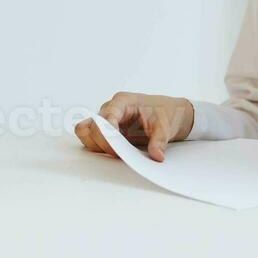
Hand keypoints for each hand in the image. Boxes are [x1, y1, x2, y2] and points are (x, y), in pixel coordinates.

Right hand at [74, 92, 194, 161]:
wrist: (171, 113)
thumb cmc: (166, 112)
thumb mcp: (166, 126)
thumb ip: (159, 140)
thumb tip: (156, 155)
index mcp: (122, 102)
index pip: (104, 117)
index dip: (107, 135)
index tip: (117, 149)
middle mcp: (110, 110)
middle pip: (90, 126)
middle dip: (101, 143)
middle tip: (118, 154)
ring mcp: (108, 121)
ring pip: (86, 133)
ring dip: (97, 146)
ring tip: (117, 153)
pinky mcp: (109, 132)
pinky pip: (93, 140)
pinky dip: (99, 148)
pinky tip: (116, 153)